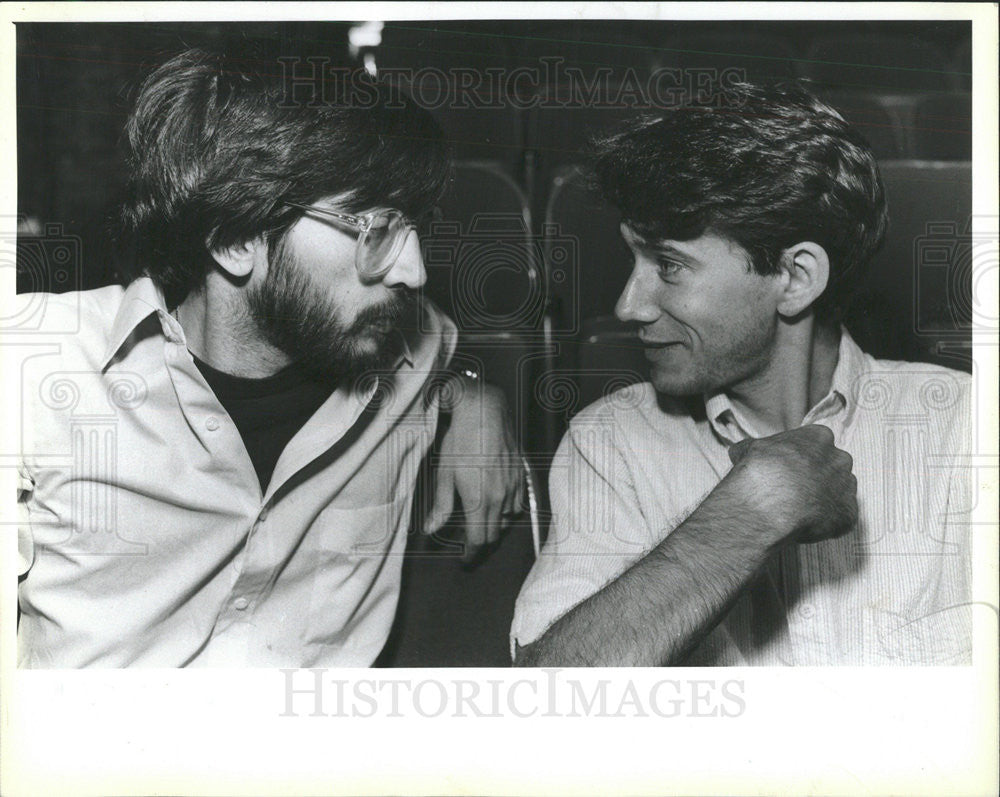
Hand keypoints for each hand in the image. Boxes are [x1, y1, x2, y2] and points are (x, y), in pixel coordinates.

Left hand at [425, 376, 523, 562]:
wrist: (484, 412)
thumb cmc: (460, 440)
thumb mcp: (444, 473)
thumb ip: (441, 506)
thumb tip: (432, 530)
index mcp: (479, 501)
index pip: (478, 540)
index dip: (471, 554)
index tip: (464, 559)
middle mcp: (500, 498)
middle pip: (494, 534)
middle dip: (481, 542)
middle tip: (468, 543)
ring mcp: (513, 487)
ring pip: (507, 520)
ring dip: (494, 525)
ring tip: (480, 521)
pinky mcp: (521, 475)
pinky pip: (517, 502)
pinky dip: (507, 510)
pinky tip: (496, 502)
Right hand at [726, 424, 857, 544]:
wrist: (768, 504)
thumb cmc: (760, 471)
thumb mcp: (749, 449)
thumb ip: (755, 449)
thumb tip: (742, 453)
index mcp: (819, 437)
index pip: (816, 443)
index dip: (801, 458)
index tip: (789, 468)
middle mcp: (840, 458)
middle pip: (833, 466)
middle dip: (818, 477)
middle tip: (795, 490)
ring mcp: (847, 487)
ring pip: (839, 492)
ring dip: (824, 500)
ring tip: (799, 511)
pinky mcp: (848, 514)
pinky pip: (839, 519)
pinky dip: (826, 524)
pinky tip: (805, 526)